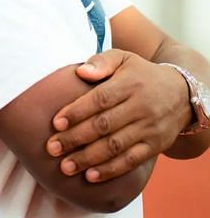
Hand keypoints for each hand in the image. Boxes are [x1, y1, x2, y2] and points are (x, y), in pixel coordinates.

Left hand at [46, 50, 192, 181]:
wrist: (183, 93)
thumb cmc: (141, 75)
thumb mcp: (124, 58)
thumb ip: (101, 62)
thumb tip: (80, 71)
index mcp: (129, 84)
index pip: (100, 99)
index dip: (76, 112)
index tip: (55, 123)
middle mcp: (141, 107)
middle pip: (104, 125)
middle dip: (75, 139)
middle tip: (52, 148)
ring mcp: (150, 128)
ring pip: (116, 146)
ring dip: (89, 159)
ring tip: (66, 166)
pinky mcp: (156, 145)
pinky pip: (132, 160)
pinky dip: (111, 170)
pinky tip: (90, 176)